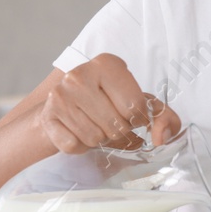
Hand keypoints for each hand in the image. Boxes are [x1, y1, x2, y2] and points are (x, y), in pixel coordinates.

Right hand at [38, 53, 177, 153]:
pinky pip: (75, 146)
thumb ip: (163, 116)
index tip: (132, 116)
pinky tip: (78, 132)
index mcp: (107, 64)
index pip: (136, 106)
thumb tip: (161, 136)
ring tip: (95, 125)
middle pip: (117, 124)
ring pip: (96, 138)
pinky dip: (81, 147)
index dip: (139, 119)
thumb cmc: (107, 102)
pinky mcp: (47, 117)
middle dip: (120, 131)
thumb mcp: (139, 102)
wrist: (61, 108)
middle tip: (112, 122)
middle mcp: (80, 75)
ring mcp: (59, 96)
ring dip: (100, 139)